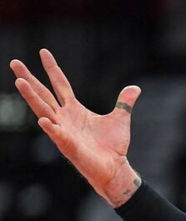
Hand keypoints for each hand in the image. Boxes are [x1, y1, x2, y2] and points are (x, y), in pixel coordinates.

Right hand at [10, 49, 142, 206]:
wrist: (114, 168)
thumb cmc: (113, 146)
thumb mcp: (120, 119)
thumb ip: (124, 102)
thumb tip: (135, 88)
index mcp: (75, 109)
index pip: (60, 84)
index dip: (52, 68)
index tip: (43, 51)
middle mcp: (65, 117)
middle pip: (43, 94)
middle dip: (29, 78)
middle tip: (14, 62)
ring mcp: (63, 130)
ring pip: (43, 110)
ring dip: (31, 97)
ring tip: (19, 82)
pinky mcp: (68, 145)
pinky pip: (57, 134)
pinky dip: (51, 127)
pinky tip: (44, 119)